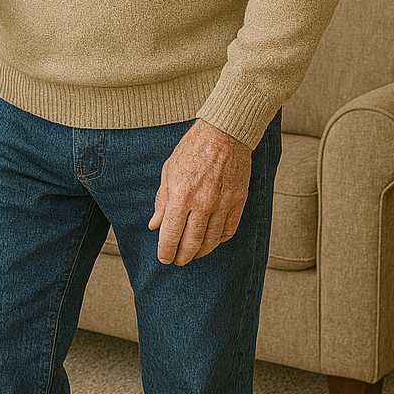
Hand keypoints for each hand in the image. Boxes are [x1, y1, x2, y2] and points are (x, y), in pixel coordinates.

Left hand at [149, 119, 251, 265]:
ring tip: (193, 254)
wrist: (225, 132)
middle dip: (182, 257)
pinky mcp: (238, 202)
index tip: (164, 258)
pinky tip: (212, 240)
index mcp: (182, 196)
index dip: (166, 251)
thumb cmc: (192, 149)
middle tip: (177, 260)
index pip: (171, 235)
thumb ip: (162, 201)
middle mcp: (203, 204)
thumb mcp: (169, 171)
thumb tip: (154, 225)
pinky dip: (219, 240)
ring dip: (201, 252)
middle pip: (192, 244)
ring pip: (212, 241)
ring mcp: (223, 204)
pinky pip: (229, 230)